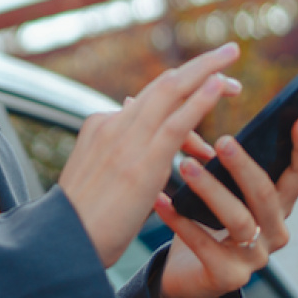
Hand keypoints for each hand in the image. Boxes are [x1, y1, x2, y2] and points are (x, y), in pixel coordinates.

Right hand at [56, 43, 242, 267]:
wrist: (63, 243)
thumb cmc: (82, 223)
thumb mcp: (98, 180)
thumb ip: (120, 159)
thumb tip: (148, 154)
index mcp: (100, 128)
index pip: (147, 99)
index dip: (180, 86)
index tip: (206, 84)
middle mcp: (111, 125)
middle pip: (161, 84)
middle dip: (198, 66)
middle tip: (229, 54)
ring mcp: (125, 141)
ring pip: (170, 92)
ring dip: (205, 71)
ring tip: (234, 70)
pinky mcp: (141, 161)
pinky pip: (176, 122)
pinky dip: (200, 99)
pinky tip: (219, 86)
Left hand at [150, 117, 297, 297]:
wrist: (185, 277)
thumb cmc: (203, 223)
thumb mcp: (216, 188)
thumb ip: (211, 152)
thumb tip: (181, 96)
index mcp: (277, 204)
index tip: (297, 119)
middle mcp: (274, 230)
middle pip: (267, 195)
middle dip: (245, 166)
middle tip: (222, 140)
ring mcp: (255, 257)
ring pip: (239, 220)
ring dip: (211, 191)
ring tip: (184, 166)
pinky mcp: (229, 277)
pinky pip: (204, 245)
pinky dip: (180, 221)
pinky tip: (160, 201)